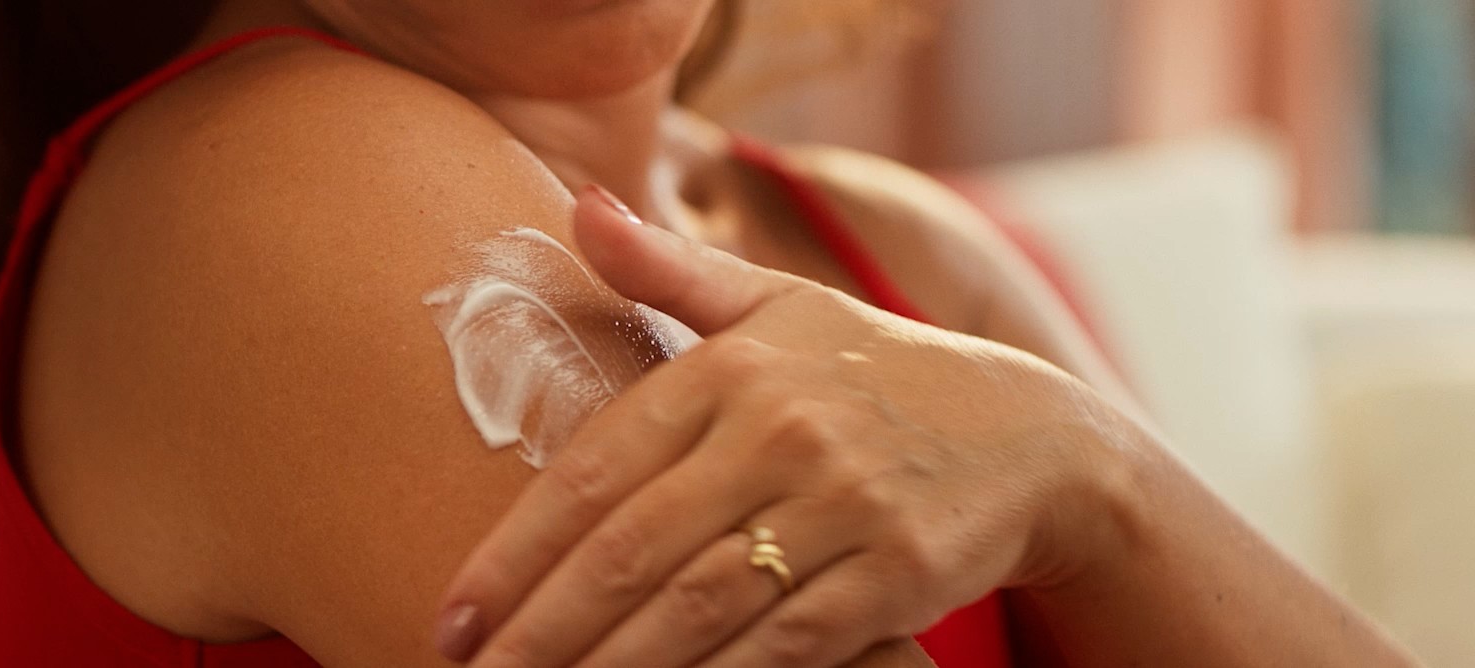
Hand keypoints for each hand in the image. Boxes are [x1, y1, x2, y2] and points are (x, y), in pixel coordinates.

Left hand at [431, 186, 1148, 666]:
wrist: (1034, 433)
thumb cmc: (873, 370)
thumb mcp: (776, 305)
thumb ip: (667, 272)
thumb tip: (577, 206)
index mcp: (731, 367)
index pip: (595, 472)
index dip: (514, 552)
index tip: (454, 615)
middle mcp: (780, 428)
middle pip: (633, 549)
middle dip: (541, 629)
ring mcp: (844, 501)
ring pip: (700, 605)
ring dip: (613, 667)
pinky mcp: (899, 571)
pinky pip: (788, 644)